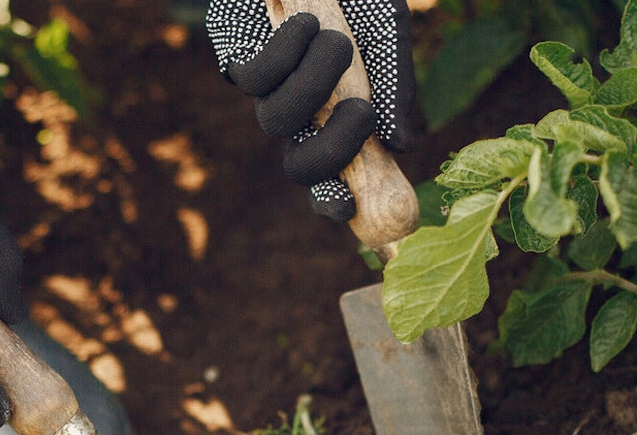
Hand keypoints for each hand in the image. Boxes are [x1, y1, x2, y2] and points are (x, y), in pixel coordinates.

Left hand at [206, 0, 414, 221]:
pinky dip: (286, 53)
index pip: (331, 177)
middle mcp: (300, 112)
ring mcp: (266, 90)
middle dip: (331, 151)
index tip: (349, 209)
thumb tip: (401, 143)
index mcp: (336, 118)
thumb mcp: (387, 34)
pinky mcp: (235, 57)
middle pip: (300, 166)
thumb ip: (396, 87)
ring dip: (314, 86)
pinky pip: (255, 79)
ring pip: (279, 121)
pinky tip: (306, 22)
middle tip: (362, 112)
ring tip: (337, 42)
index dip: (333, 200)